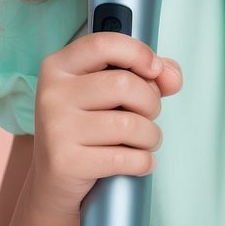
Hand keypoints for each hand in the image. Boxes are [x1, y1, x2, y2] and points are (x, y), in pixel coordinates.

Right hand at [26, 31, 183, 215]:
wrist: (53, 181)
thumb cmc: (87, 127)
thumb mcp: (109, 92)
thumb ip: (145, 74)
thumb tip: (171, 76)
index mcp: (60, 66)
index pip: (104, 44)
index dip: (138, 53)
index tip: (155, 69)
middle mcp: (53, 93)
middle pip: (124, 84)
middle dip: (151, 102)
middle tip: (149, 114)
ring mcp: (56, 128)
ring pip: (129, 124)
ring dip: (151, 135)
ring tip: (146, 140)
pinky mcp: (65, 162)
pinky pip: (124, 158)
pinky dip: (143, 161)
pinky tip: (139, 160)